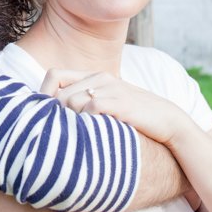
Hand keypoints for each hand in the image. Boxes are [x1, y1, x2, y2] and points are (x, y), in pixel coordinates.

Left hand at [40, 69, 193, 144]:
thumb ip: (86, 102)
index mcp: (94, 76)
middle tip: (58, 133)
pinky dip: (85, 122)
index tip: (42, 115)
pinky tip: (89, 135)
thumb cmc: (135, 116)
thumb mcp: (108, 102)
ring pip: (70, 101)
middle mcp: (100, 78)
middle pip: (59, 93)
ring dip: (69, 121)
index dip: (42, 94)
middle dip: (54, 115)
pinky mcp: (119, 102)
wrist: (169, 121)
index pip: (53, 75)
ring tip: (74, 137)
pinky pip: (90, 109)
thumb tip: (57, 114)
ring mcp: (110, 88)